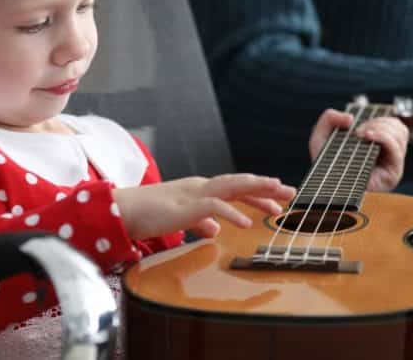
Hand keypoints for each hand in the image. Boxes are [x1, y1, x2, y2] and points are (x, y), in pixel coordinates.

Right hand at [112, 174, 295, 239]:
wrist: (122, 212)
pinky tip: (247, 222)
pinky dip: (232, 213)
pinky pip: (214, 208)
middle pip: (240, 183)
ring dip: (257, 191)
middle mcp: (202, 187)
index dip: (258, 192)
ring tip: (277, 196)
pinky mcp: (185, 207)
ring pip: (232, 187)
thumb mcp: (181, 221)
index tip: (278, 197)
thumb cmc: (147, 215)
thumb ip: (200, 223)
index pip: (236, 188)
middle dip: (266, 186)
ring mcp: (194, 194)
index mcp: (201, 190)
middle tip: (290, 191)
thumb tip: (217, 230)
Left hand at [308, 109, 408, 191]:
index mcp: (377, 146)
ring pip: (401, 133)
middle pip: (399, 128)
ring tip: (362, 134)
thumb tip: (350, 118)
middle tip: (358, 130)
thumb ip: (329, 119)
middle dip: (378, 122)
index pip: (394, 126)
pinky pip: (396, 149)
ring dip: (381, 127)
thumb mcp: (321, 138)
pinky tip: (368, 136)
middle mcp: (388, 156)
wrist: (325, 192)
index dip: (381, 118)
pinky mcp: (393, 175)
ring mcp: (392, 165)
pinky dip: (384, 137)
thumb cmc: (325, 168)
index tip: (360, 121)